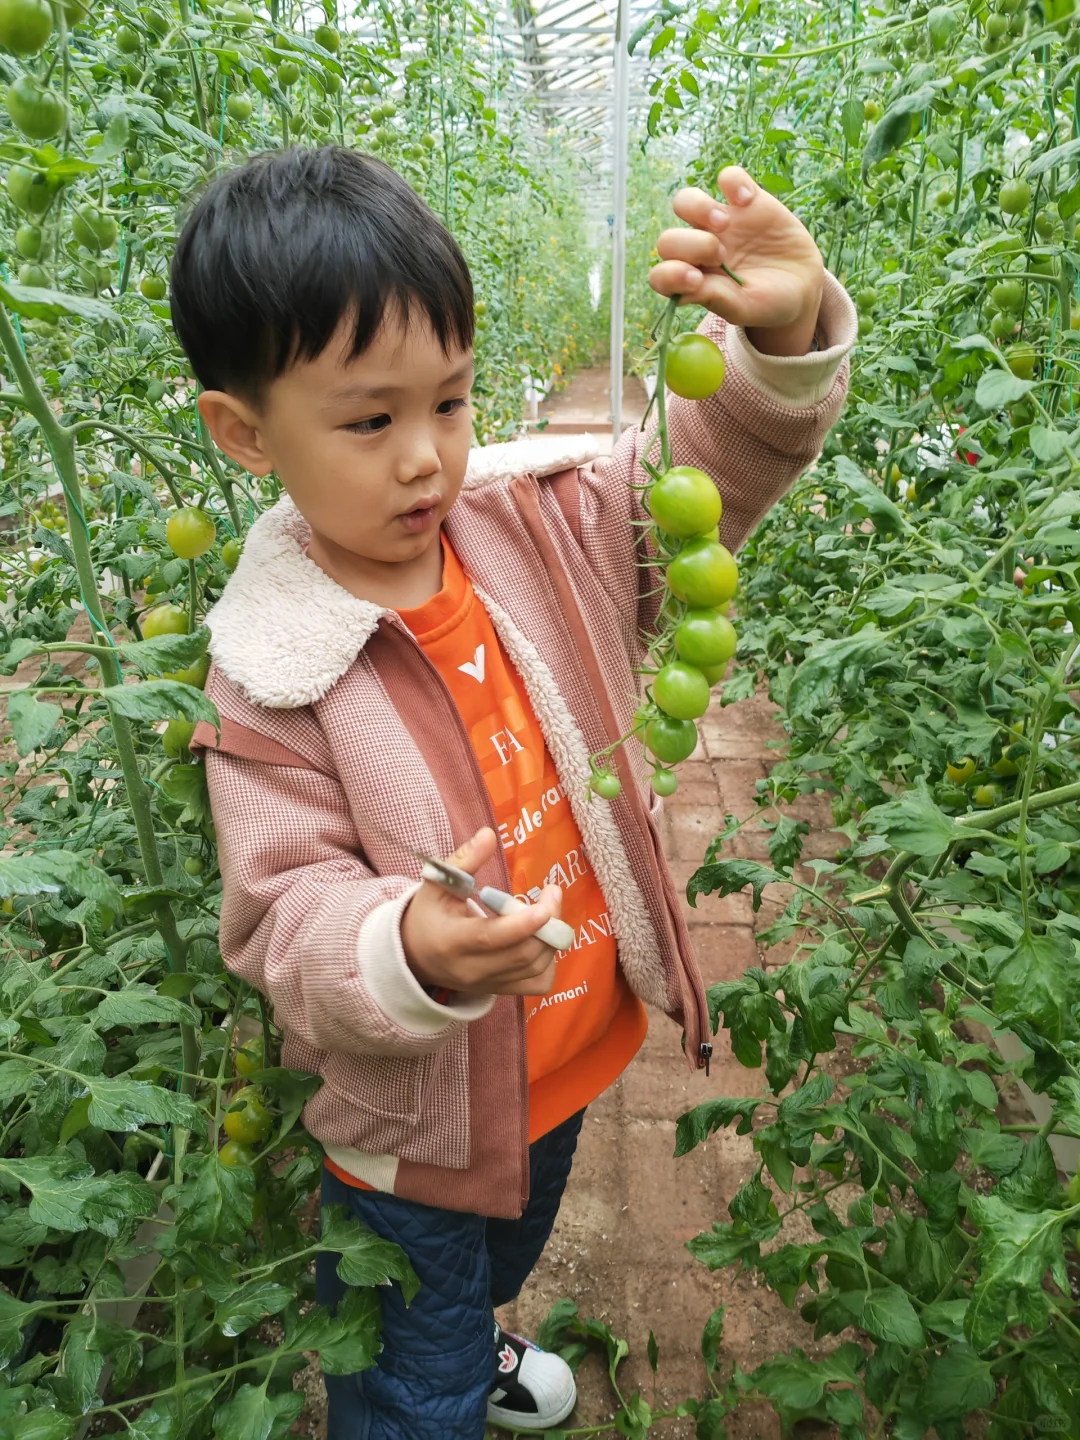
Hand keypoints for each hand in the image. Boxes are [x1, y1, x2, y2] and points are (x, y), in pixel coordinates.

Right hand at [401, 827, 562, 998]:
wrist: (416, 956)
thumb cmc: (429, 914)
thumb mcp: (437, 884)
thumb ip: (464, 860)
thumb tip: (489, 834)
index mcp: (450, 941)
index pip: (489, 938)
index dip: (521, 925)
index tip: (545, 905)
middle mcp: (470, 969)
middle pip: (521, 954)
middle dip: (548, 923)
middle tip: (553, 893)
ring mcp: (487, 984)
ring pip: (535, 969)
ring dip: (552, 939)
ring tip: (551, 909)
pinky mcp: (500, 990)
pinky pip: (537, 984)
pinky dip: (549, 962)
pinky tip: (543, 939)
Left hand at [649, 166, 824, 355]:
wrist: (802, 285)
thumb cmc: (769, 303)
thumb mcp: (747, 308)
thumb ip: (716, 299)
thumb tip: (683, 293)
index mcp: (694, 280)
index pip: (662, 276)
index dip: (670, 275)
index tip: (695, 279)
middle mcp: (698, 250)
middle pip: (668, 239)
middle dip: (689, 245)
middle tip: (720, 255)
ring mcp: (720, 223)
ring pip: (685, 201)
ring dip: (698, 208)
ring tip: (724, 222)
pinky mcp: (746, 201)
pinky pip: (727, 177)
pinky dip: (732, 181)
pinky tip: (747, 199)